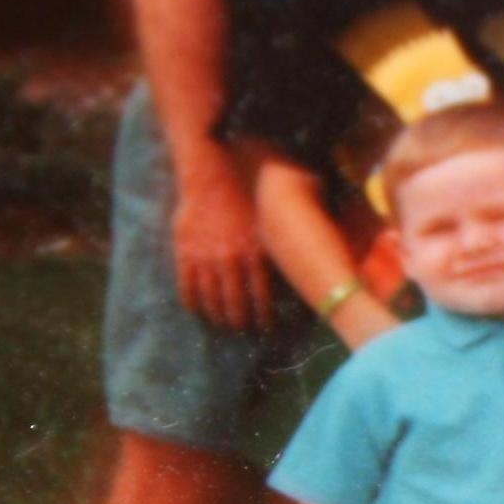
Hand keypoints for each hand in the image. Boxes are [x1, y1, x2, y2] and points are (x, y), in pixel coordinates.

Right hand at [170, 144, 272, 331]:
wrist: (212, 174)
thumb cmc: (250, 190)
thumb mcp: (276, 213)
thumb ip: (290, 234)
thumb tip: (318, 244)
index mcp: (256, 252)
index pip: (262, 296)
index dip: (263, 315)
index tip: (266, 326)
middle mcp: (231, 260)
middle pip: (235, 303)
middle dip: (240, 321)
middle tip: (243, 330)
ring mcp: (206, 258)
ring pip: (211, 298)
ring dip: (216, 315)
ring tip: (221, 324)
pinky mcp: (185, 252)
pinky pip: (187, 285)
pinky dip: (191, 301)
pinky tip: (196, 310)